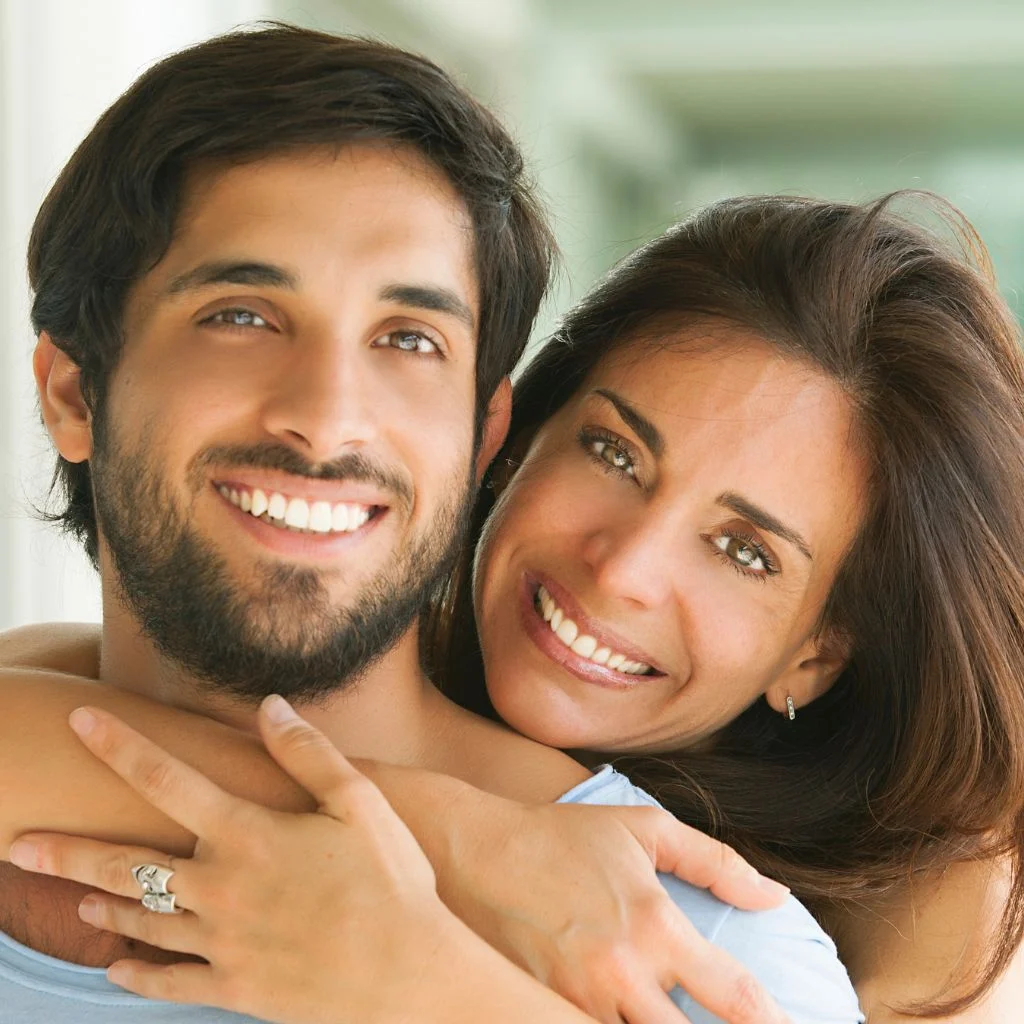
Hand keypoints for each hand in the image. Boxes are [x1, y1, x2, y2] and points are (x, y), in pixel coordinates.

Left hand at [8, 697, 464, 1023]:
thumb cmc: (393, 880)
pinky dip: (136, 975)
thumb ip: (308, 752)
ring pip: (142, 922)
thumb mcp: (360, 802)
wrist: (410, 975)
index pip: (167, 779)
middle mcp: (221, 888)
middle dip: (68, 851)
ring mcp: (223, 943)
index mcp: (249, 835)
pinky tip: (114, 969)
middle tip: (20, 845)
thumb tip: (268, 705)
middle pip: (128, 865)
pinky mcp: (235, 988)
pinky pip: (169, 983)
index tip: (81, 720)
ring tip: (71, 898)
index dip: (120, 746)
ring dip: (101, 906)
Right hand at [434, 790, 789, 1023]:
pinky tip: (622, 1014)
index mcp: (654, 926)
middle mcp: (620, 975)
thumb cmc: (561, 836)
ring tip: (667, 1012)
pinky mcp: (535, 1012)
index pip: (736, 999)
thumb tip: (775, 897)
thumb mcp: (643, 828)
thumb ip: (715, 861)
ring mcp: (575, 1001)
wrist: (472, 850)